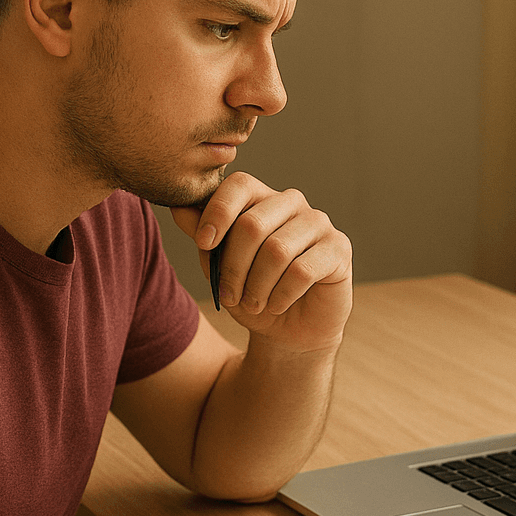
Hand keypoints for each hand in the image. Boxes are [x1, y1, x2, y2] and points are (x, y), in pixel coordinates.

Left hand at [170, 173, 351, 352]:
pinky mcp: (339, 249)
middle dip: (233, 267)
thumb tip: (176, 206)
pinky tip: (276, 305)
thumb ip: (201, 234)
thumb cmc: (252, 293)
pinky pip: (302, 271)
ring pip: (276, 251)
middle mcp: (292, 203)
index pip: (239, 185)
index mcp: (262, 199)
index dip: (218, 212)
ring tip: (252, 304)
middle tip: (229, 296)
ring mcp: (319, 224)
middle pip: (252, 224)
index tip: (203, 244)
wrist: (289, 331)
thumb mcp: (219, 266)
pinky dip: (281, 295)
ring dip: (256, 287)